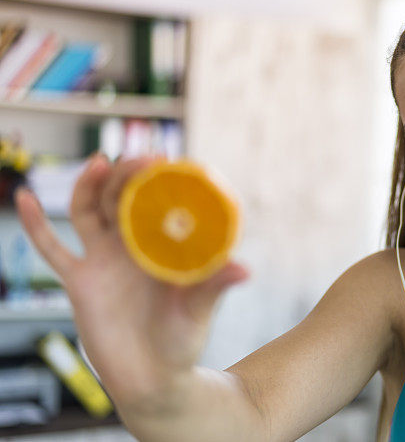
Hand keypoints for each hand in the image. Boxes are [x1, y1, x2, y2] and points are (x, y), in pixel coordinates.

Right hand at [14, 154, 247, 407]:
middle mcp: (133, 247)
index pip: (159, 202)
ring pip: (90, 211)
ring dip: (90, 185)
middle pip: (123, 199)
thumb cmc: (183, 341)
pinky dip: (35, 223)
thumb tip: (245, 269)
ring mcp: (104, 260)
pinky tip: (24, 197)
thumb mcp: (200, 310)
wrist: (152, 380)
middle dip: (128, 176)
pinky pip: (52, 248)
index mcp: (163, 247)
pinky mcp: (79, 281)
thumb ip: (215, 287)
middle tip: (139, 159)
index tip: (165, 159)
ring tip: (100, 162)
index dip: (159, 180)